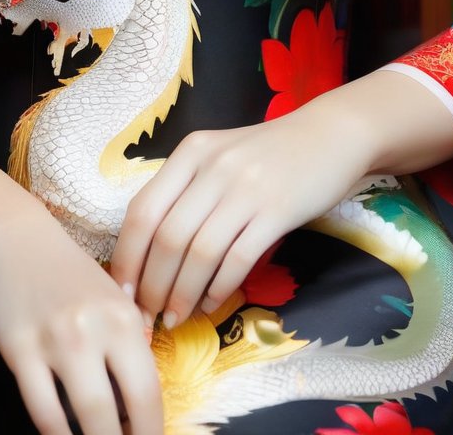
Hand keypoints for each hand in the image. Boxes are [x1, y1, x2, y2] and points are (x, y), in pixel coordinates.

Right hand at [0, 209, 164, 434]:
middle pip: (116, 413)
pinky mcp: (19, 349)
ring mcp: (55, 340)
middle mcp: (94, 329)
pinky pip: (41, 409)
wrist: (20, 241)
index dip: (151, 433)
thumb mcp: (114, 302)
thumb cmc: (73, 276)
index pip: (148, 393)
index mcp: (125, 318)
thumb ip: (131, 347)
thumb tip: (141, 408)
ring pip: (80, 416)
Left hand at [109, 103, 371, 330]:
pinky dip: (219, 288)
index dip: (127, 257)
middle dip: (151, 285)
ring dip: (182, 293)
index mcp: (191, 152)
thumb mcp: (218, 156)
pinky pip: (238, 258)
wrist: (330, 134)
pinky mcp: (277, 210)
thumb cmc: (268, 152)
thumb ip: (186, 190)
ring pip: (199, 252)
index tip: (122, 292)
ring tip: (175, 317)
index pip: (142, 210)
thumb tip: (148, 253)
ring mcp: (246, 188)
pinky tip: (212, 304)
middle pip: (167, 237)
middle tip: (147, 315)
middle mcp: (213, 167)